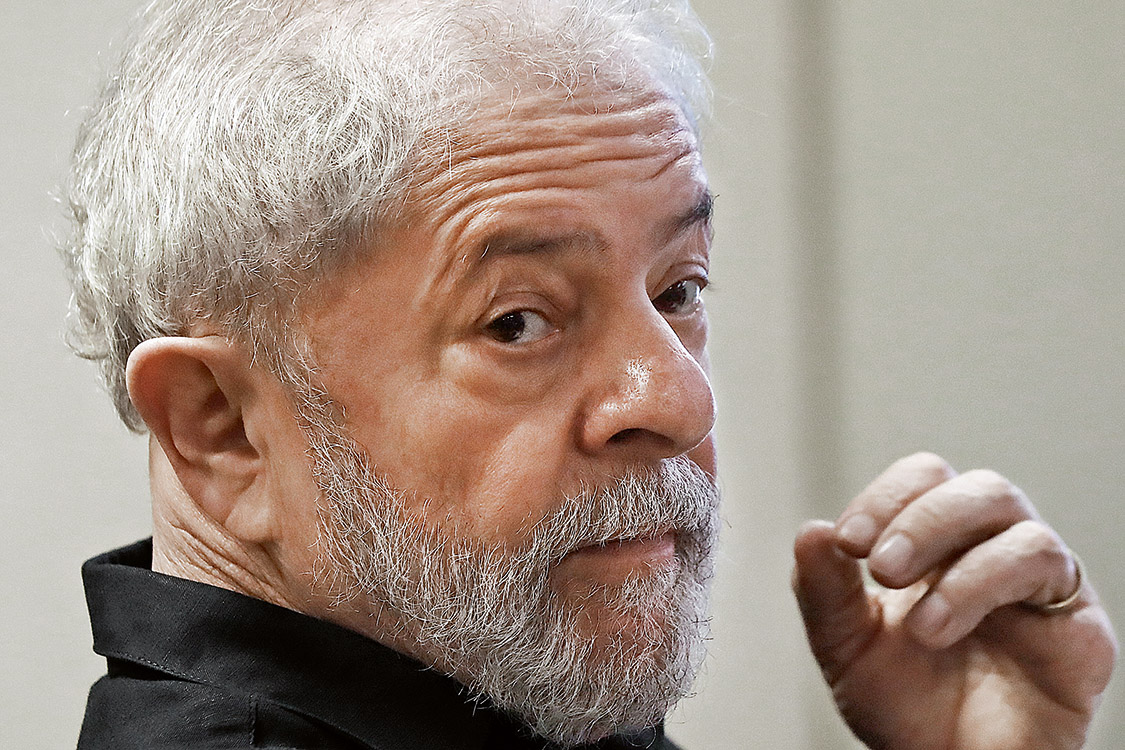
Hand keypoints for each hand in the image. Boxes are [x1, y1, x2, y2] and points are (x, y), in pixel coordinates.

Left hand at [793, 452, 1116, 749]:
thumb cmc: (904, 706)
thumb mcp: (845, 647)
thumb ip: (824, 590)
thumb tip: (810, 530)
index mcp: (937, 544)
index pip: (924, 480)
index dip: (886, 496)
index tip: (847, 540)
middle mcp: (992, 550)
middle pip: (975, 486)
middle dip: (919, 518)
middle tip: (881, 568)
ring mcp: (1037, 581)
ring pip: (1011, 513)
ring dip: (952, 555)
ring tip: (916, 622)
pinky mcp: (1077, 622)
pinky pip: (1048, 566)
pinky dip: (984, 583)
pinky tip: (942, 626)